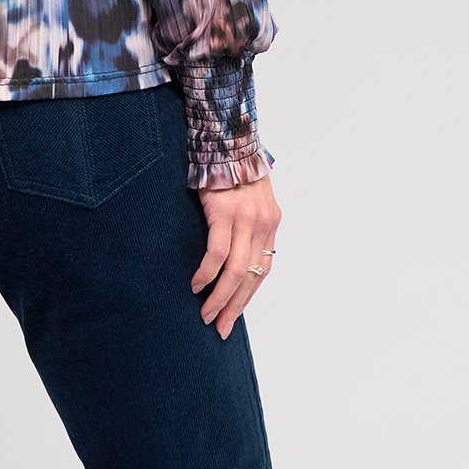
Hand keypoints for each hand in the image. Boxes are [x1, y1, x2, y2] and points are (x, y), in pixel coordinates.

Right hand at [191, 174, 280, 338]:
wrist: (227, 141)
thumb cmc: (233, 170)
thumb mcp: (250, 200)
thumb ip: (247, 225)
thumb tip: (234, 253)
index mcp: (271, 224)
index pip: (264, 270)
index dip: (248, 296)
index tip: (234, 315)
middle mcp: (263, 225)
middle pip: (252, 276)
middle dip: (235, 306)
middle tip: (220, 327)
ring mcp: (246, 220)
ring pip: (236, 270)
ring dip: (221, 297)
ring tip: (206, 314)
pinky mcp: (225, 214)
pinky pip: (217, 253)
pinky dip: (208, 274)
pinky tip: (197, 286)